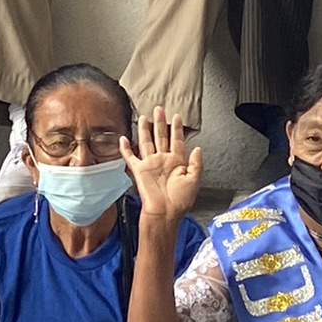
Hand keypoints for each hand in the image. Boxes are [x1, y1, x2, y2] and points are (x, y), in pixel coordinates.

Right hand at [122, 106, 204, 220]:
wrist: (165, 213)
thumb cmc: (179, 201)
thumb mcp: (194, 180)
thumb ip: (196, 163)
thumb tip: (197, 148)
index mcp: (177, 163)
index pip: (177, 141)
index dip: (177, 128)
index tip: (177, 116)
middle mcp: (163, 161)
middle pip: (161, 137)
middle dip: (160, 123)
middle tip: (159, 109)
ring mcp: (150, 164)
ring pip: (147, 142)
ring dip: (145, 130)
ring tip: (144, 117)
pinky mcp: (139, 170)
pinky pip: (130, 157)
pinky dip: (126, 148)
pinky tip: (123, 139)